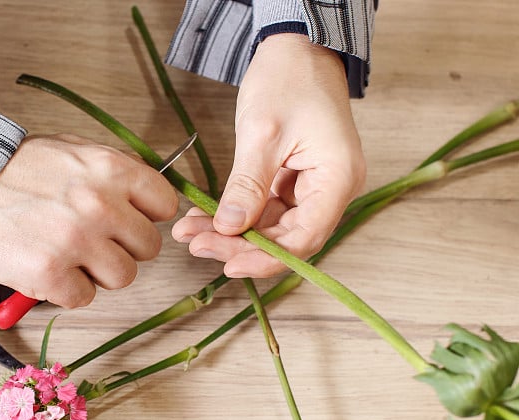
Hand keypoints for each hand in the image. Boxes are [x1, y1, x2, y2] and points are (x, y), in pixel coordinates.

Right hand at [0, 134, 178, 307]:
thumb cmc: (11, 169)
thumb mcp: (70, 151)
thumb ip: (112, 175)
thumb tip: (146, 203)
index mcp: (110, 169)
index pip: (165, 204)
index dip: (146, 217)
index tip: (127, 222)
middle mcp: (101, 204)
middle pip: (148, 247)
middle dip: (121, 248)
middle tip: (91, 243)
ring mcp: (77, 240)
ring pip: (122, 277)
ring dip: (96, 274)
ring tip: (65, 257)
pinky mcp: (50, 273)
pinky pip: (82, 298)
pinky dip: (64, 291)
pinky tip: (44, 270)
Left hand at [172, 33, 365, 277]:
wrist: (296, 48)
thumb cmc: (290, 78)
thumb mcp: (263, 133)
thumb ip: (248, 185)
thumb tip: (230, 228)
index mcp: (338, 180)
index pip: (304, 239)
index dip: (265, 258)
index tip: (226, 263)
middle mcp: (331, 190)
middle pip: (286, 238)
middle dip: (239, 245)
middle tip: (195, 244)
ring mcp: (313, 186)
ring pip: (271, 227)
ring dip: (231, 232)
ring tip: (190, 232)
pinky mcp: (293, 181)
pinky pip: (265, 209)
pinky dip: (235, 214)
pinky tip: (204, 217)